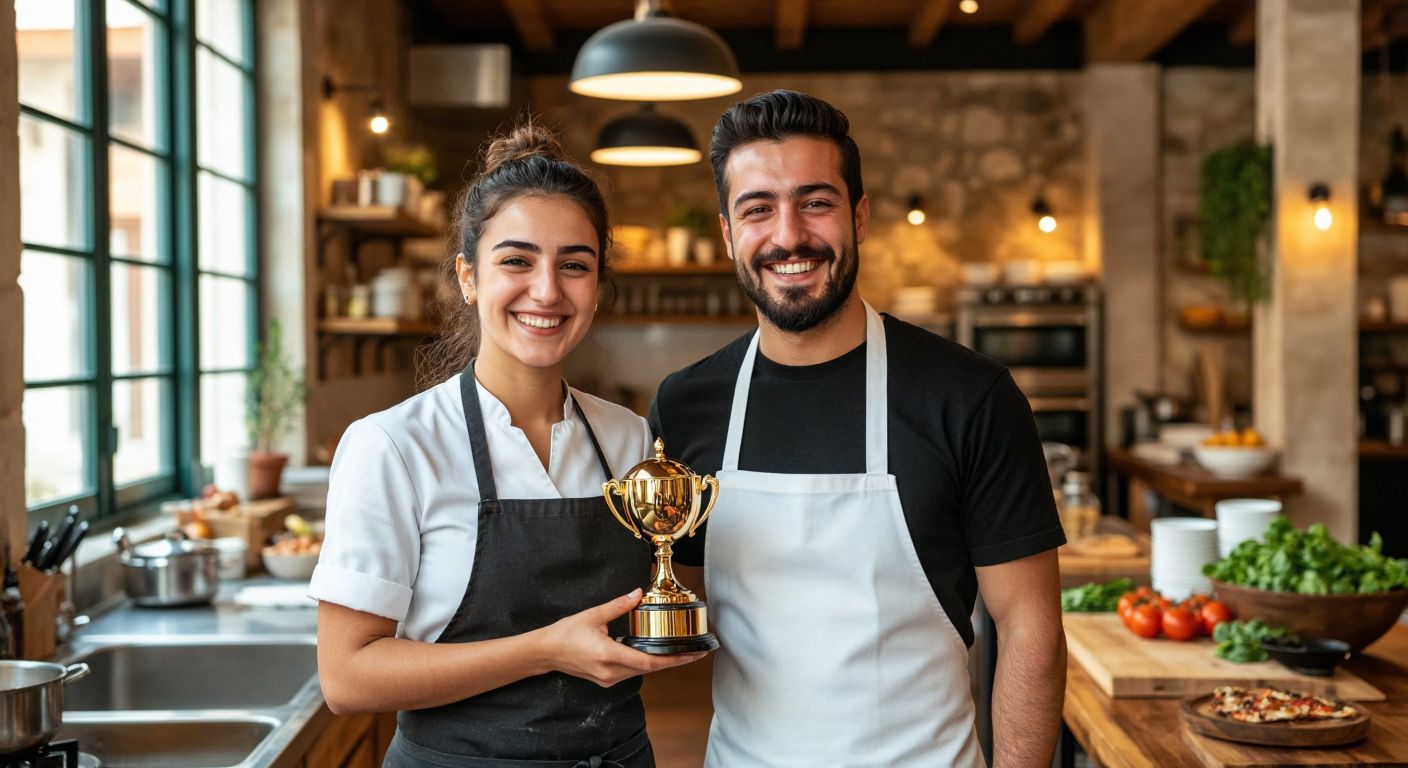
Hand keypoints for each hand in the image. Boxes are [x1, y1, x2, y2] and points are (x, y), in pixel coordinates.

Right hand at [536, 589, 707, 686]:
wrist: (546, 652)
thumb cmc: (566, 633)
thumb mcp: (593, 615)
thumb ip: (619, 606)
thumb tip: (637, 594)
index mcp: (609, 655)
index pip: (649, 661)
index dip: (674, 659)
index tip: (692, 655)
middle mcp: (610, 671)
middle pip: (649, 668)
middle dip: (673, 660)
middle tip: (694, 652)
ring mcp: (607, 679)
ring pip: (641, 672)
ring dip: (659, 662)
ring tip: (678, 652)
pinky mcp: (605, 680)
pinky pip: (630, 672)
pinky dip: (643, 663)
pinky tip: (652, 653)